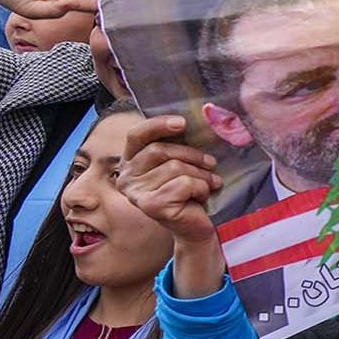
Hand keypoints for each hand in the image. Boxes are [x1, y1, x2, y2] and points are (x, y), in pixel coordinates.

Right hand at [118, 115, 221, 243]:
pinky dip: (201, 188)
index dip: (158, 125)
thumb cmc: (191, 190)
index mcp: (131, 161)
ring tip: (208, 183)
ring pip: (175, 167)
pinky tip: (200, 197)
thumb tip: (204, 112)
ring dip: (201, 175)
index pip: (136, 134)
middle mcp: (126, 177)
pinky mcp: (150, 206)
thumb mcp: (183, 161)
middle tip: (211, 163)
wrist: (196, 225)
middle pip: (160, 150)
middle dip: (193, 155)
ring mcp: (136, 193)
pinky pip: (184, 184)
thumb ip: (180, 141)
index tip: (183, 123)